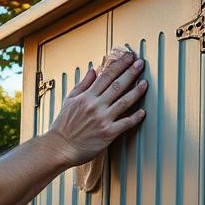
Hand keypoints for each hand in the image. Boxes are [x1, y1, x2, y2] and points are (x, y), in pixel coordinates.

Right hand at [45, 50, 147, 166]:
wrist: (59, 147)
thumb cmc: (63, 126)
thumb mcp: (69, 100)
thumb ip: (83, 84)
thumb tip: (93, 70)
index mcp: (86, 96)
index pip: (106, 75)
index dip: (119, 64)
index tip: (128, 57)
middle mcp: (95, 106)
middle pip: (117, 85)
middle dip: (131, 72)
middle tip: (140, 63)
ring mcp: (103, 119)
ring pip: (124, 101)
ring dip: (136, 91)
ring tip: (145, 83)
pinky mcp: (108, 133)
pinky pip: (125, 123)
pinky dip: (135, 117)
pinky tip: (143, 112)